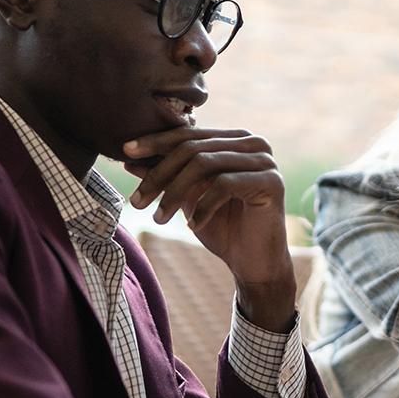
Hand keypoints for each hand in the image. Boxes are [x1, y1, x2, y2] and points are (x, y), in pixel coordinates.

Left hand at [123, 126, 294, 328]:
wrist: (254, 263)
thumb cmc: (221, 228)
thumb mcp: (186, 198)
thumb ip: (165, 175)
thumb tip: (129, 159)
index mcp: (234, 139)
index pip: (189, 134)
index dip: (156, 142)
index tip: (126, 152)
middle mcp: (253, 143)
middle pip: (194, 148)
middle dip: (160, 174)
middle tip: (136, 201)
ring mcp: (265, 161)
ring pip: (205, 164)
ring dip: (175, 192)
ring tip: (158, 219)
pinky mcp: (272, 182)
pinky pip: (225, 184)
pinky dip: (202, 205)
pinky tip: (192, 225)